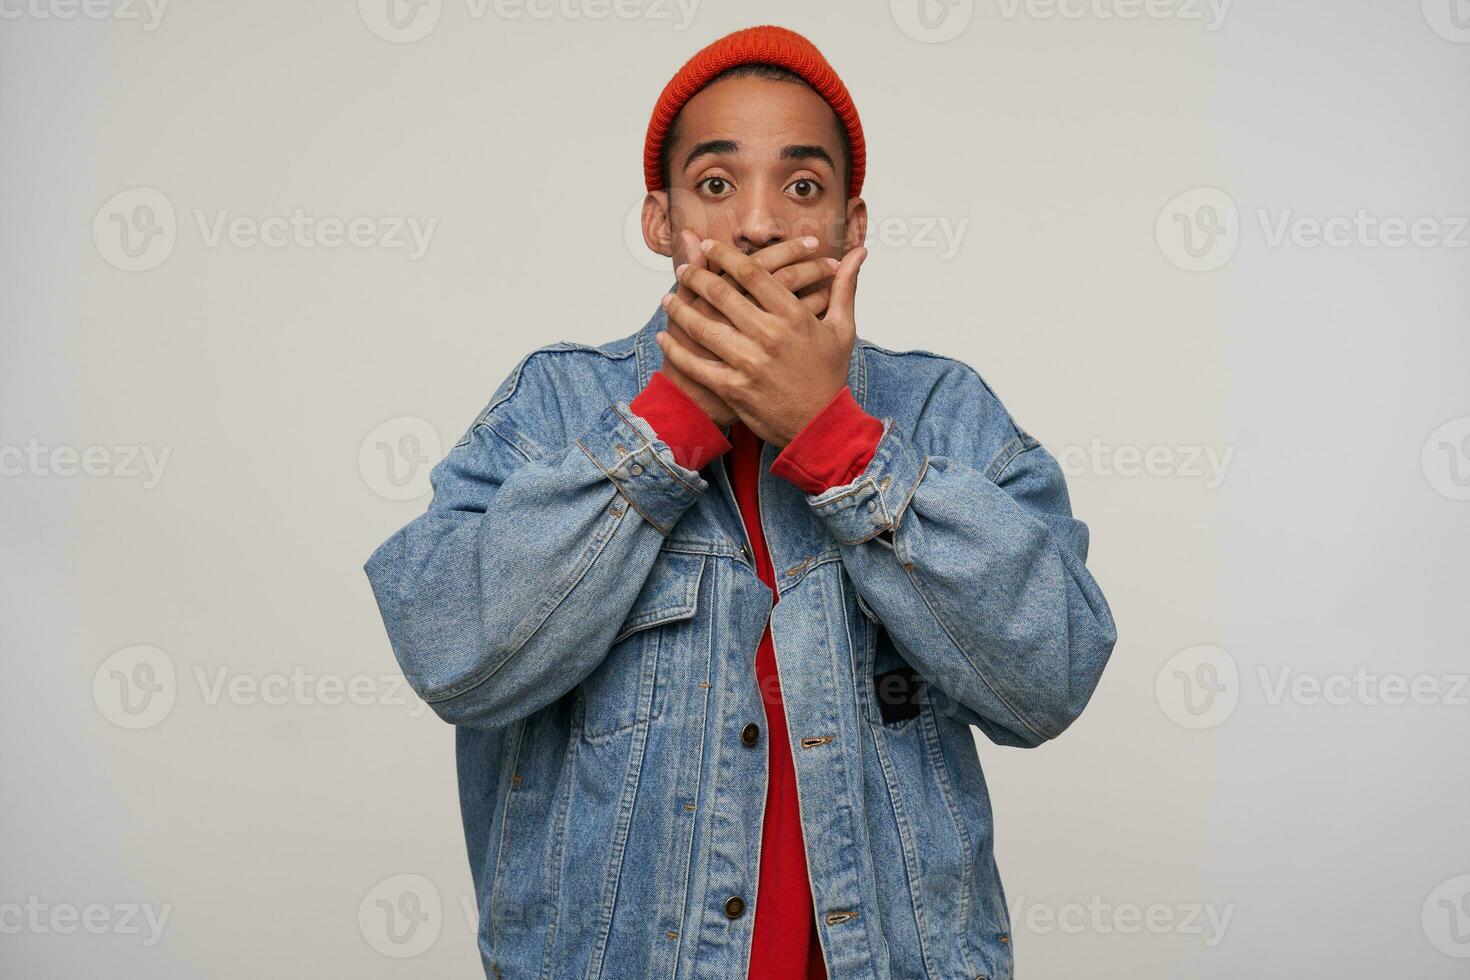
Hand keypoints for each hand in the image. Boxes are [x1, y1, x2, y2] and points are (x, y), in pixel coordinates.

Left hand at [657, 238, 868, 446]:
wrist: (820, 426)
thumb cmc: (829, 375)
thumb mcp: (842, 329)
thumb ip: (844, 287)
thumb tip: (859, 253)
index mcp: (793, 316)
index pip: (752, 272)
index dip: (726, 254)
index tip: (710, 246)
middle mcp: (768, 336)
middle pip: (721, 293)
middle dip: (696, 276)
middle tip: (683, 268)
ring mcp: (748, 363)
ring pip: (703, 326)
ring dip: (679, 309)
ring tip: (668, 297)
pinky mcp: (733, 388)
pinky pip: (696, 365)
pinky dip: (676, 350)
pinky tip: (665, 337)